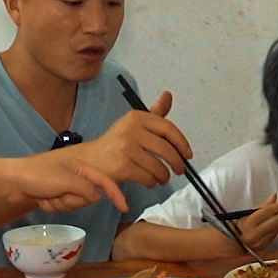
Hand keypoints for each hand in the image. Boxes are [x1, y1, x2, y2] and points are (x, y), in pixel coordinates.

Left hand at [0, 152, 127, 214]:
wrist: (12, 181)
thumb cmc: (38, 175)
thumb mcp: (66, 180)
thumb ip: (86, 188)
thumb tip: (98, 196)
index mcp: (81, 166)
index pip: (105, 181)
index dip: (116, 194)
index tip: (124, 208)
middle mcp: (76, 175)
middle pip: (88, 197)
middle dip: (73, 200)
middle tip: (58, 193)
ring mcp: (65, 185)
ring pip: (75, 204)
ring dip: (60, 204)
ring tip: (47, 195)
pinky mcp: (55, 194)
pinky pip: (62, 207)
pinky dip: (52, 206)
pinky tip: (42, 198)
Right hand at [75, 92, 193, 189]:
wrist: (89, 161)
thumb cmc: (115, 144)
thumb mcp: (134, 125)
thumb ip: (154, 114)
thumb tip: (168, 95)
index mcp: (136, 117)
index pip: (168, 128)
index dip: (182, 143)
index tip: (188, 154)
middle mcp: (130, 129)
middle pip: (166, 149)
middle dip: (177, 163)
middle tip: (180, 170)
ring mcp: (125, 148)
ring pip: (158, 166)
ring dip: (164, 176)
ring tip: (162, 177)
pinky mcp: (122, 166)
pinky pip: (148, 177)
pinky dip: (152, 182)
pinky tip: (149, 181)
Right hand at [234, 193, 277, 251]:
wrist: (225, 244)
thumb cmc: (232, 227)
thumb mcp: (244, 214)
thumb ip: (261, 206)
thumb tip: (274, 197)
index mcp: (248, 224)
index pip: (267, 212)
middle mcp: (254, 235)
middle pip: (275, 221)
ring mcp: (259, 243)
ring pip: (277, 230)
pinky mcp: (262, 248)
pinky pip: (274, 236)